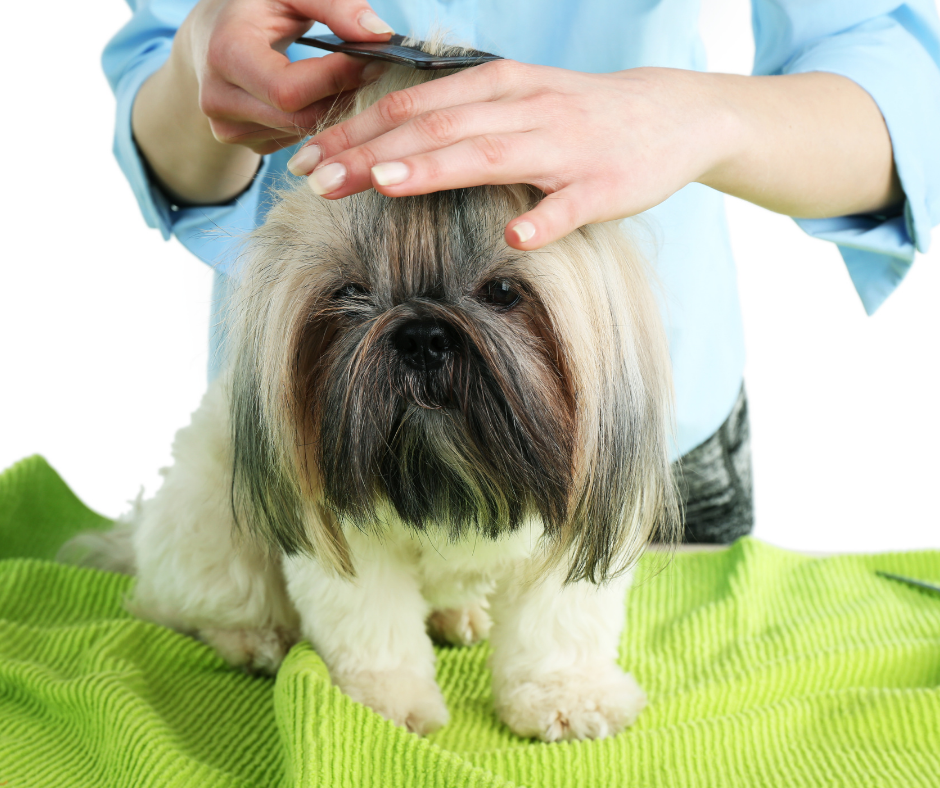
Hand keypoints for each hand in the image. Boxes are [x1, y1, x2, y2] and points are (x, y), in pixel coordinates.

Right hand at [176, 0, 394, 154]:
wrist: (212, 34)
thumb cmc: (256, 5)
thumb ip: (334, 5)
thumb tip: (379, 34)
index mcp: (225, 54)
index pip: (289, 89)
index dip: (335, 77)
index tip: (369, 58)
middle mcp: (218, 99)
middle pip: (298, 118)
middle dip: (341, 96)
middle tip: (371, 71)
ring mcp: (228, 128)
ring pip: (301, 133)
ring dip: (334, 109)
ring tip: (348, 79)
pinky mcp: (245, 144)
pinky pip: (295, 141)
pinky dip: (317, 120)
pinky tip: (324, 96)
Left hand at [295, 63, 734, 247]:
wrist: (670, 114)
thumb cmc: (579, 113)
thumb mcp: (515, 98)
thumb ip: (458, 114)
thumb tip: (388, 138)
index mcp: (496, 86)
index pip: (411, 107)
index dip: (354, 132)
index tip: (305, 160)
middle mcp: (523, 108)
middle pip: (435, 128)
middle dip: (371, 153)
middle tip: (316, 180)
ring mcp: (564, 146)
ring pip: (490, 154)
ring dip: (436, 168)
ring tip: (386, 185)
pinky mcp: (603, 185)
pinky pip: (569, 205)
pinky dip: (543, 219)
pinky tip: (515, 236)